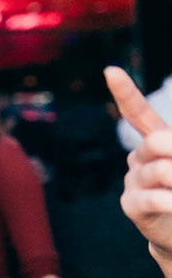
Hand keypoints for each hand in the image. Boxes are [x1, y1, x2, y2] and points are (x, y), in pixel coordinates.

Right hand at [104, 66, 171, 266]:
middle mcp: (138, 159)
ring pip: (161, 171)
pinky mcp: (131, 206)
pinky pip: (154, 199)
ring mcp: (132, 182)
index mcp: (154, 143)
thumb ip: (170, 145)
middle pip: (156, 141)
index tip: (110, 71)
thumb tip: (165, 152)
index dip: (125, 92)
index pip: (136, 113)